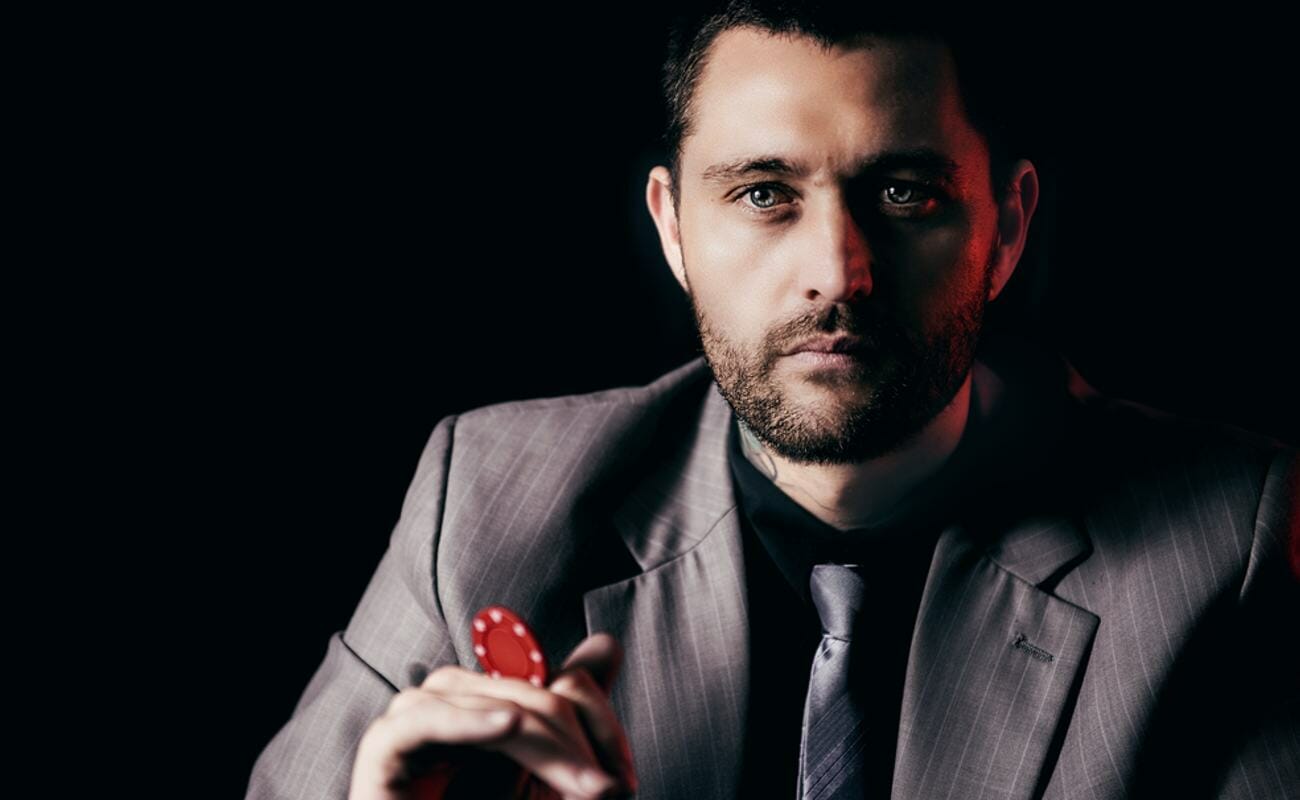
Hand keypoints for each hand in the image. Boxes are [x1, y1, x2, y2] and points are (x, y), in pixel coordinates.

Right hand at [348, 632, 637, 799]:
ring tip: (585, 788)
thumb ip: (572, 720)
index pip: (558, 680)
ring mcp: (416, 716)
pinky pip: (428, 718)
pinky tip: (509, 724)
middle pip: (533, 689)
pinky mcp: (384, 745)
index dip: (599, 722)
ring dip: (548, 747)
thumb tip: (606, 643)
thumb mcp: (545, 781)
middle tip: (612, 791)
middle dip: (580, 742)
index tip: (623, 781)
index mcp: (492, 700)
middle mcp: (454, 698)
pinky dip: (471, 720)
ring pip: (495, 706)